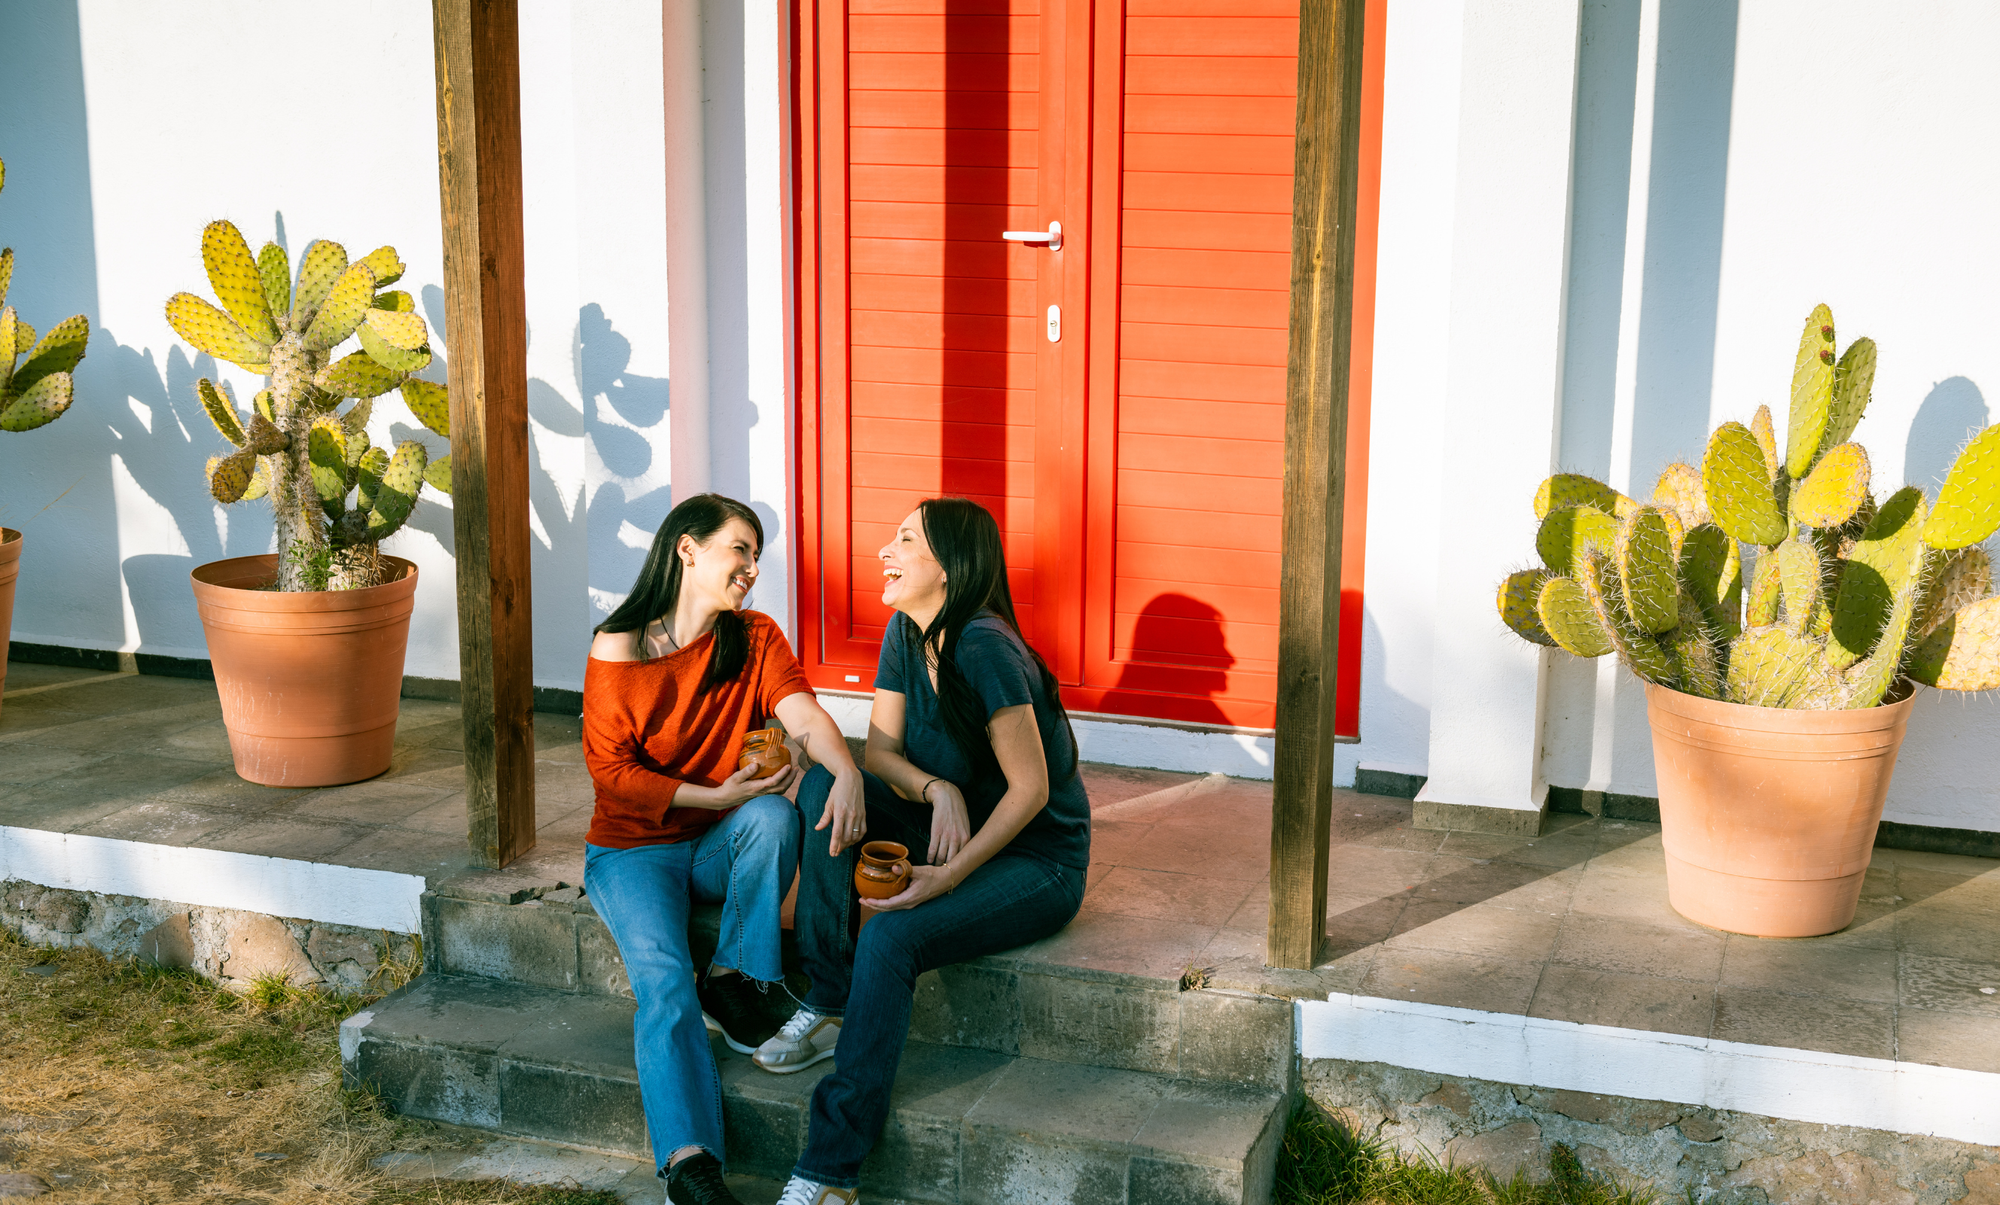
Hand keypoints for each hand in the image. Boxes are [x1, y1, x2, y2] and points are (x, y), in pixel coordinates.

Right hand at [680, 762, 796, 809]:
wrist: (725, 799)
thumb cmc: (730, 787)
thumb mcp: (736, 778)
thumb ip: (746, 772)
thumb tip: (756, 765)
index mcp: (757, 788)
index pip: (774, 781)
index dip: (783, 774)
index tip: (789, 765)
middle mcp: (762, 793)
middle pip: (781, 787)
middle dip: (790, 778)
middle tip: (796, 768)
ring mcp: (762, 795)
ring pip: (780, 790)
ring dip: (788, 782)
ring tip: (792, 772)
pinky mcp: (761, 795)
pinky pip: (776, 791)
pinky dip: (782, 785)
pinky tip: (783, 778)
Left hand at [812, 769, 866, 855]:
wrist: (851, 778)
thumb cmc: (838, 790)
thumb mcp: (829, 802)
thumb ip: (825, 817)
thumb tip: (818, 828)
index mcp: (840, 812)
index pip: (837, 833)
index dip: (834, 845)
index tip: (832, 853)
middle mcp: (851, 815)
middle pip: (846, 837)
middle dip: (840, 847)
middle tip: (835, 852)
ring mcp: (859, 815)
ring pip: (855, 836)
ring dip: (849, 844)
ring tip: (842, 847)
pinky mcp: (864, 814)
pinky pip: (863, 830)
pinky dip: (858, 838)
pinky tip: (852, 840)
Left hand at [862, 863, 954, 911]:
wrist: (945, 880)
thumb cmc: (933, 875)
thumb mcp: (920, 871)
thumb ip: (906, 869)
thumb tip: (893, 866)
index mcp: (909, 898)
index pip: (889, 904)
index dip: (876, 903)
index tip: (866, 900)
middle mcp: (909, 904)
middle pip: (887, 909)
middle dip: (873, 906)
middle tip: (861, 900)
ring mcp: (910, 904)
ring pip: (891, 908)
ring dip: (878, 905)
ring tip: (867, 900)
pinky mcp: (911, 901)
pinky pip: (895, 905)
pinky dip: (885, 903)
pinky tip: (880, 898)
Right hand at [923, 779, 969, 865]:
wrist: (948, 798)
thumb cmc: (958, 812)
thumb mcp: (966, 826)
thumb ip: (965, 840)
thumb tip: (964, 853)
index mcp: (966, 838)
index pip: (962, 858)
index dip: (957, 866)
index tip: (954, 872)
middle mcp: (957, 839)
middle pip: (951, 860)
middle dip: (947, 868)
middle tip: (943, 875)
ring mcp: (946, 836)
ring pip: (941, 856)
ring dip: (937, 864)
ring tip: (935, 869)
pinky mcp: (936, 832)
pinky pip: (932, 848)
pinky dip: (930, 856)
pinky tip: (929, 860)